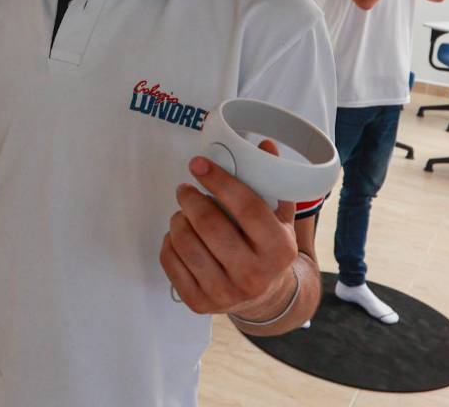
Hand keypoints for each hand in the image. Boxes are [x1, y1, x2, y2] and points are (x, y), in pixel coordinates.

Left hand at [160, 140, 298, 317]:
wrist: (264, 296)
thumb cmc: (267, 247)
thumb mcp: (278, 217)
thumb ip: (271, 182)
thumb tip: (264, 145)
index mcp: (279, 250)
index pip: (246, 207)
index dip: (219, 180)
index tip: (198, 164)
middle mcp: (254, 275)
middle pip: (210, 226)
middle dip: (191, 199)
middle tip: (185, 189)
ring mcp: (226, 293)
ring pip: (186, 244)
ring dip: (178, 219)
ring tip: (182, 212)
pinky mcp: (199, 303)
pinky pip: (170, 262)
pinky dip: (169, 242)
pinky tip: (178, 236)